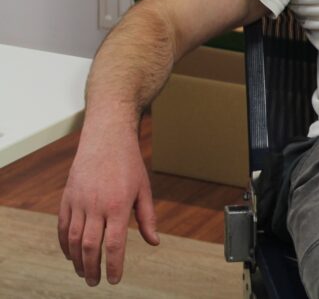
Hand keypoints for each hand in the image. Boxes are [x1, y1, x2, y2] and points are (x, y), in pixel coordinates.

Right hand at [58, 126, 159, 285]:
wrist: (106, 139)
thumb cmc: (129, 164)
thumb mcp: (144, 189)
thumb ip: (147, 218)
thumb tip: (154, 242)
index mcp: (118, 205)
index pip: (114, 244)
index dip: (114, 265)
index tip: (114, 280)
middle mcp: (96, 205)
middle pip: (90, 245)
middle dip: (92, 267)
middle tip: (95, 282)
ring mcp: (78, 202)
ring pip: (73, 238)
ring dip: (77, 259)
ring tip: (83, 272)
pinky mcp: (67, 198)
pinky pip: (62, 226)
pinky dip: (64, 244)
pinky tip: (71, 254)